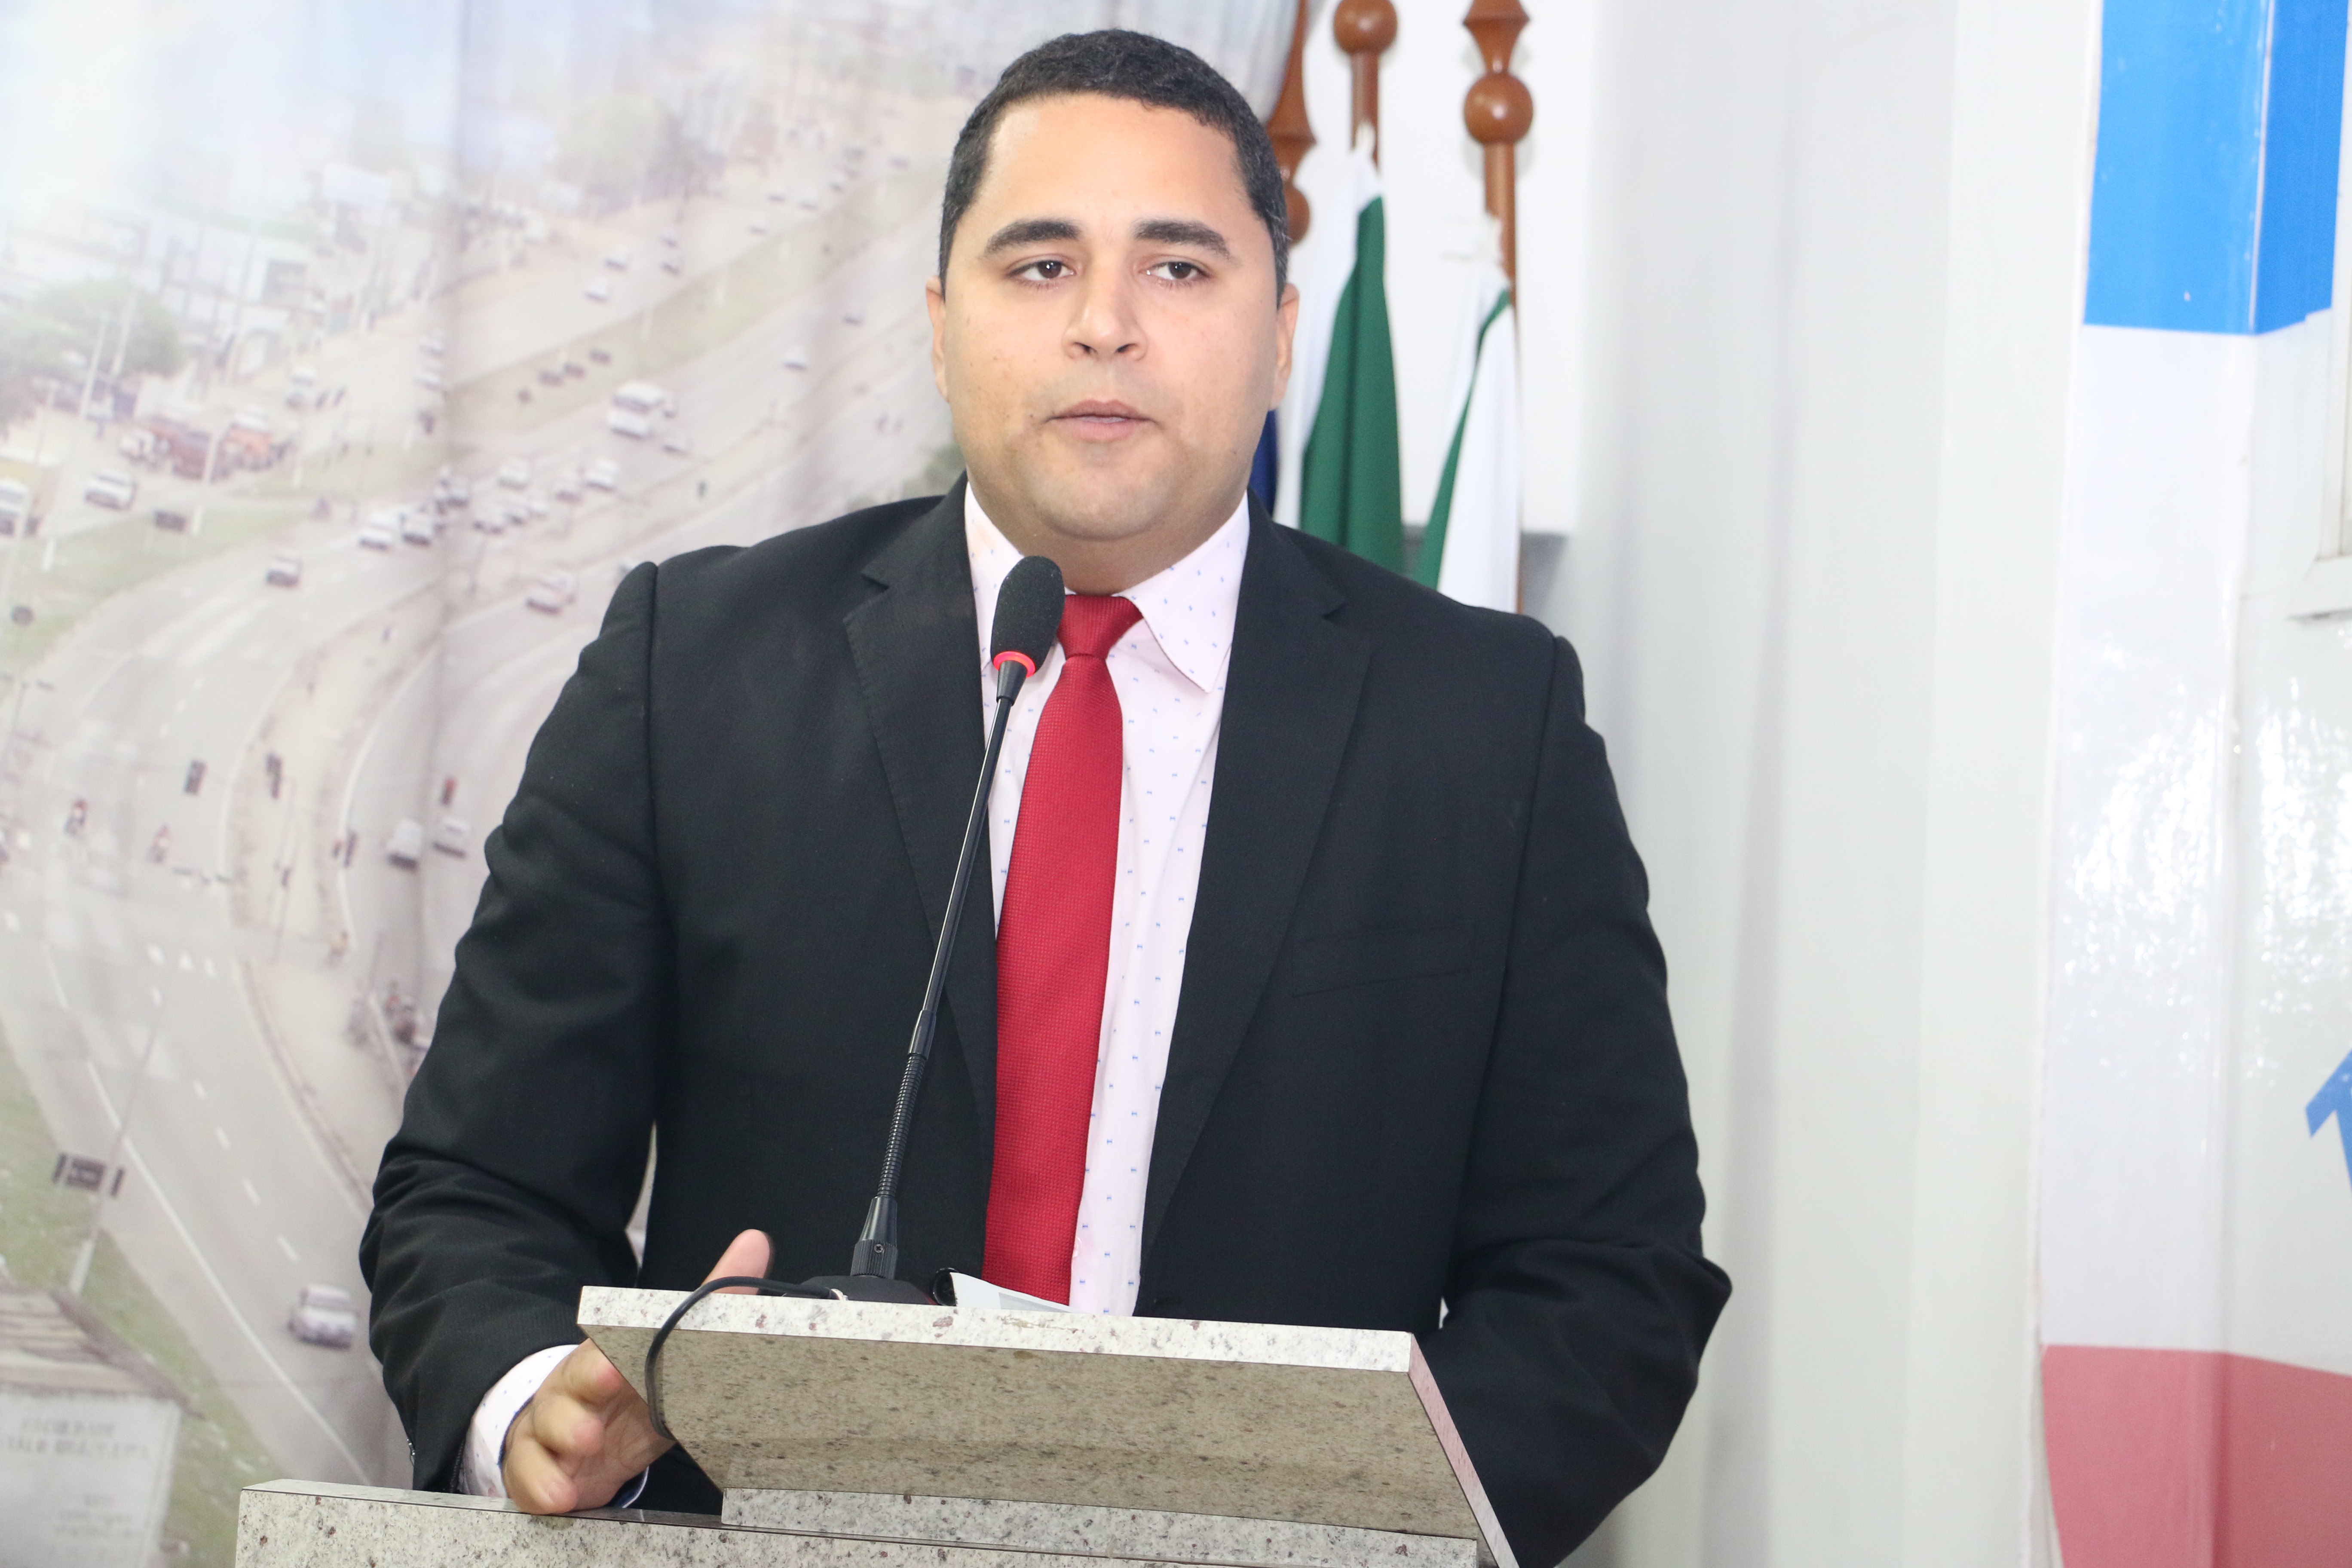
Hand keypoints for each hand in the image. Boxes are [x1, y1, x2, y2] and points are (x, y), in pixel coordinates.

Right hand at [502, 1229, 770, 1513]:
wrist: (581, 1437)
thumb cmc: (631, 1392)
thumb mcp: (672, 1355)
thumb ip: (708, 1304)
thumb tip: (754, 1243)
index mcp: (608, 1360)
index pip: (606, 1353)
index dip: (610, 1361)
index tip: (617, 1370)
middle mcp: (573, 1390)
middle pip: (568, 1389)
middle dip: (577, 1404)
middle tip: (590, 1426)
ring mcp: (549, 1428)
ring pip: (541, 1431)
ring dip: (558, 1444)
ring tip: (579, 1453)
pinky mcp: (535, 1467)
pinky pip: (528, 1477)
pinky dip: (540, 1487)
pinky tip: (557, 1498)